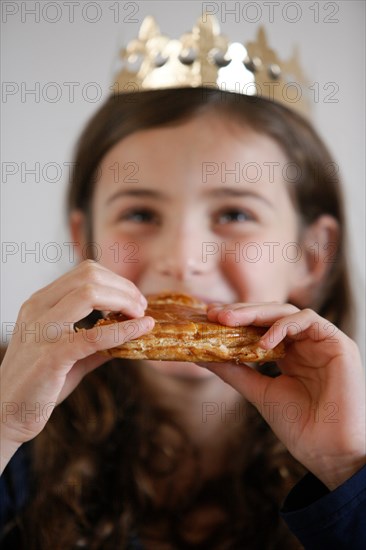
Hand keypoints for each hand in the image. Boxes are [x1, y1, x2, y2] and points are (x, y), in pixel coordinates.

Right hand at [0, 260, 153, 472]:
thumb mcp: (69, 354)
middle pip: (90, 277)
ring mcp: (42, 331)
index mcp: (40, 303)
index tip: (134, 299)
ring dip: (124, 301)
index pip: (84, 272)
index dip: (116, 281)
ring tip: (141, 316)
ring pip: (90, 294)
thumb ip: (97, 342)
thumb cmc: (37, 385)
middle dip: (124, 288)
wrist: (5, 415)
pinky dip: (124, 330)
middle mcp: (38, 309)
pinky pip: (93, 335)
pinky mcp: (51, 356)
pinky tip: (142, 330)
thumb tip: (131, 334)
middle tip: (142, 307)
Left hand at [201, 302, 364, 489]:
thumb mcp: (258, 391)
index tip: (209, 317)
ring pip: (287, 311)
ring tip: (229, 320)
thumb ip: (234, 371)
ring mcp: (321, 342)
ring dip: (256, 313)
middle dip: (241, 311)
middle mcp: (305, 344)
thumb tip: (202, 356)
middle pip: (271, 314)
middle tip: (215, 313)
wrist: (326, 450)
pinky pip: (308, 320)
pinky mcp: (337, 343)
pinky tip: (263, 341)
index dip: (237, 319)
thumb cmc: (298, 425)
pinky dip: (283, 326)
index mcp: (290, 353)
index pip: (261, 325)